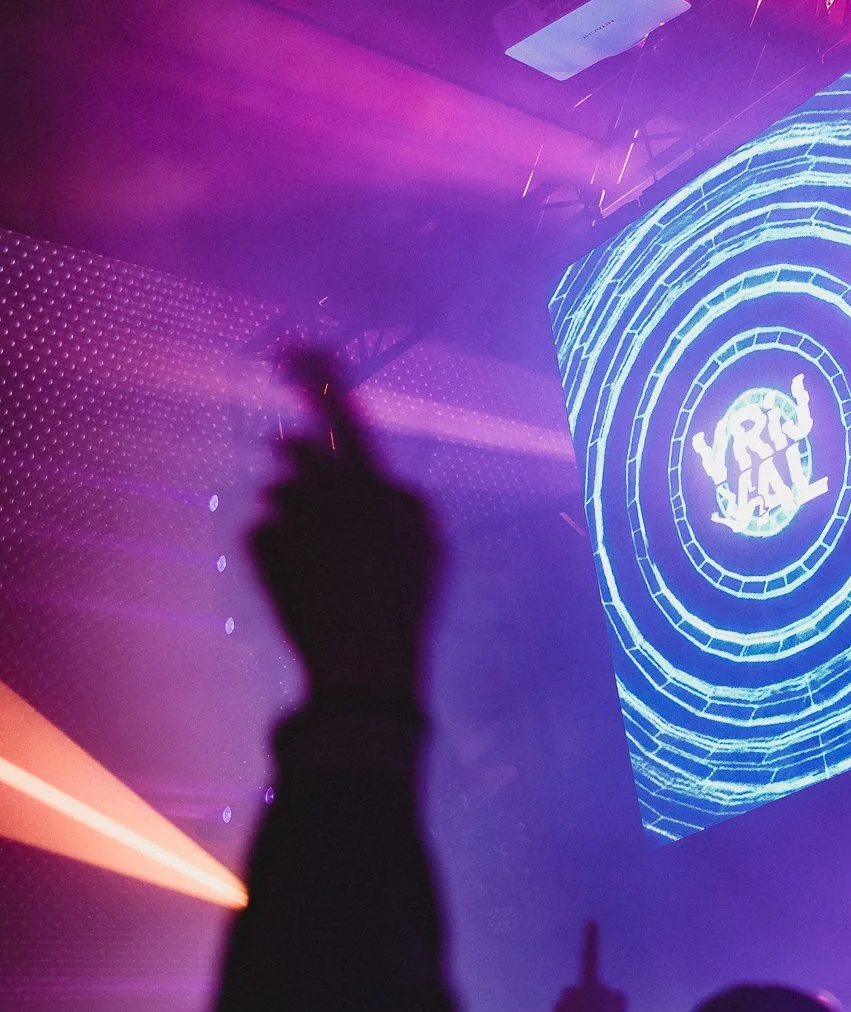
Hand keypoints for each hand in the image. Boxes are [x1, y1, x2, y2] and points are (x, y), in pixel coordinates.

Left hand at [251, 352, 441, 699]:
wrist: (364, 661)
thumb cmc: (405, 602)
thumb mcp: (428, 543)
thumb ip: (402, 498)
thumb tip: (371, 474)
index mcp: (374, 485)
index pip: (344, 412)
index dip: (319, 375)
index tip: (297, 350)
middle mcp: (327, 492)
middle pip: (294, 447)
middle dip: (294, 454)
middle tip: (298, 473)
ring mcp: (291, 519)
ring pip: (277, 494)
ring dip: (290, 512)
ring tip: (318, 557)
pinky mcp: (262, 548)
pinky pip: (262, 533)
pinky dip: (277, 551)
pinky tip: (300, 582)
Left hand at [548, 922, 626, 1011]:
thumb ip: (616, 998)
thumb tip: (606, 991)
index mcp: (590, 989)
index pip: (592, 958)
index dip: (592, 939)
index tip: (590, 922)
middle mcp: (571, 993)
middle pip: (584, 989)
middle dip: (590, 999)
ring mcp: (559, 1007)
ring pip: (571, 1004)